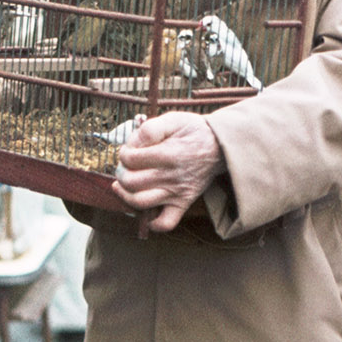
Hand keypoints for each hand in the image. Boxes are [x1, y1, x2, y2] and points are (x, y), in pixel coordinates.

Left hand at [112, 112, 224, 232]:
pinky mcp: (183, 203)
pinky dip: (152, 222)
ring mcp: (177, 192)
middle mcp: (171, 176)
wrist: (220, 146)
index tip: (129, 150)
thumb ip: (151, 128)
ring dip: (126, 195)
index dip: (124, 153)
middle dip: (121, 173)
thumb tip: (134, 142)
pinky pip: (166, 223)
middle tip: (125, 167)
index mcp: (168, 154)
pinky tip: (145, 211)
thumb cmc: (193, 131)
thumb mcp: (174, 119)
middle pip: (131, 181)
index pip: (131, 158)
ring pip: (141, 202)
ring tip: (124, 185)